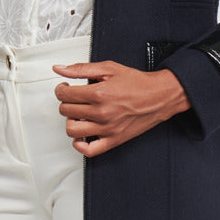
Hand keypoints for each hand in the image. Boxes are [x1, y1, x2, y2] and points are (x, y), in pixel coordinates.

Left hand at [52, 62, 190, 154]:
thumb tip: (60, 69)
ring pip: (72, 131)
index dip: (61, 90)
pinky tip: (82, 134)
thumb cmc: (137, 83)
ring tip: (78, 114)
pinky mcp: (113, 140)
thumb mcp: (108, 68)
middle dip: (66, 102)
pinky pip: (89, 151)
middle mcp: (102, 113)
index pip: (64, 95)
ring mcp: (107, 129)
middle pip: (66, 111)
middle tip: (73, 98)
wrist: (159, 96)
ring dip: (70, 121)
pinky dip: (80, 145)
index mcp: (99, 94)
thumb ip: (81, 69)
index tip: (65, 88)